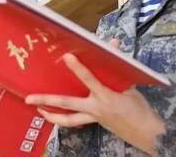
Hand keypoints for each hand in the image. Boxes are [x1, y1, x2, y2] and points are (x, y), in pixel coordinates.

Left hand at [25, 39, 165, 154]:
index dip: (77, 68)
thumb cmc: (140, 109)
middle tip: (29, 99)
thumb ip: (119, 65)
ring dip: (52, 116)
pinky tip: (58, 114)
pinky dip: (67, 118)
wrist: (146, 132)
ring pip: (68, 119)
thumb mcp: (131, 86)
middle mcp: (95, 108)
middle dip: (46, 101)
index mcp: (106, 96)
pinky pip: (77, 121)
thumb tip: (112, 44)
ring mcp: (93, 117)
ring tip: (39, 111)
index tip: (67, 57)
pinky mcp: (95, 122)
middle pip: (66, 104)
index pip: (89, 79)